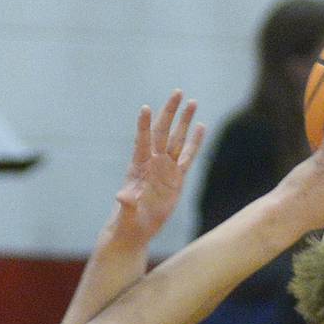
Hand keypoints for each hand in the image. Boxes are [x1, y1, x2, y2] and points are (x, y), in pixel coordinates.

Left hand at [109, 90, 205, 248]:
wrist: (135, 230)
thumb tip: (122, 197)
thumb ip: (126, 204)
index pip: (142, 141)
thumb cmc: (127, 222)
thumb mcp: (126, 215)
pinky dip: (195, 142)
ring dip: (184, 121)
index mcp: (139, 168)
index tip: (145, 108)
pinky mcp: (177, 178)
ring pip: (177, 140)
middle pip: (162, 132)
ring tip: (193, 101)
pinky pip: (188, 156)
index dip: (143, 125)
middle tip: (178, 92)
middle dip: (170, 112)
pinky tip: (202, 126)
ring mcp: (166, 169)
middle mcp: (153, 163)